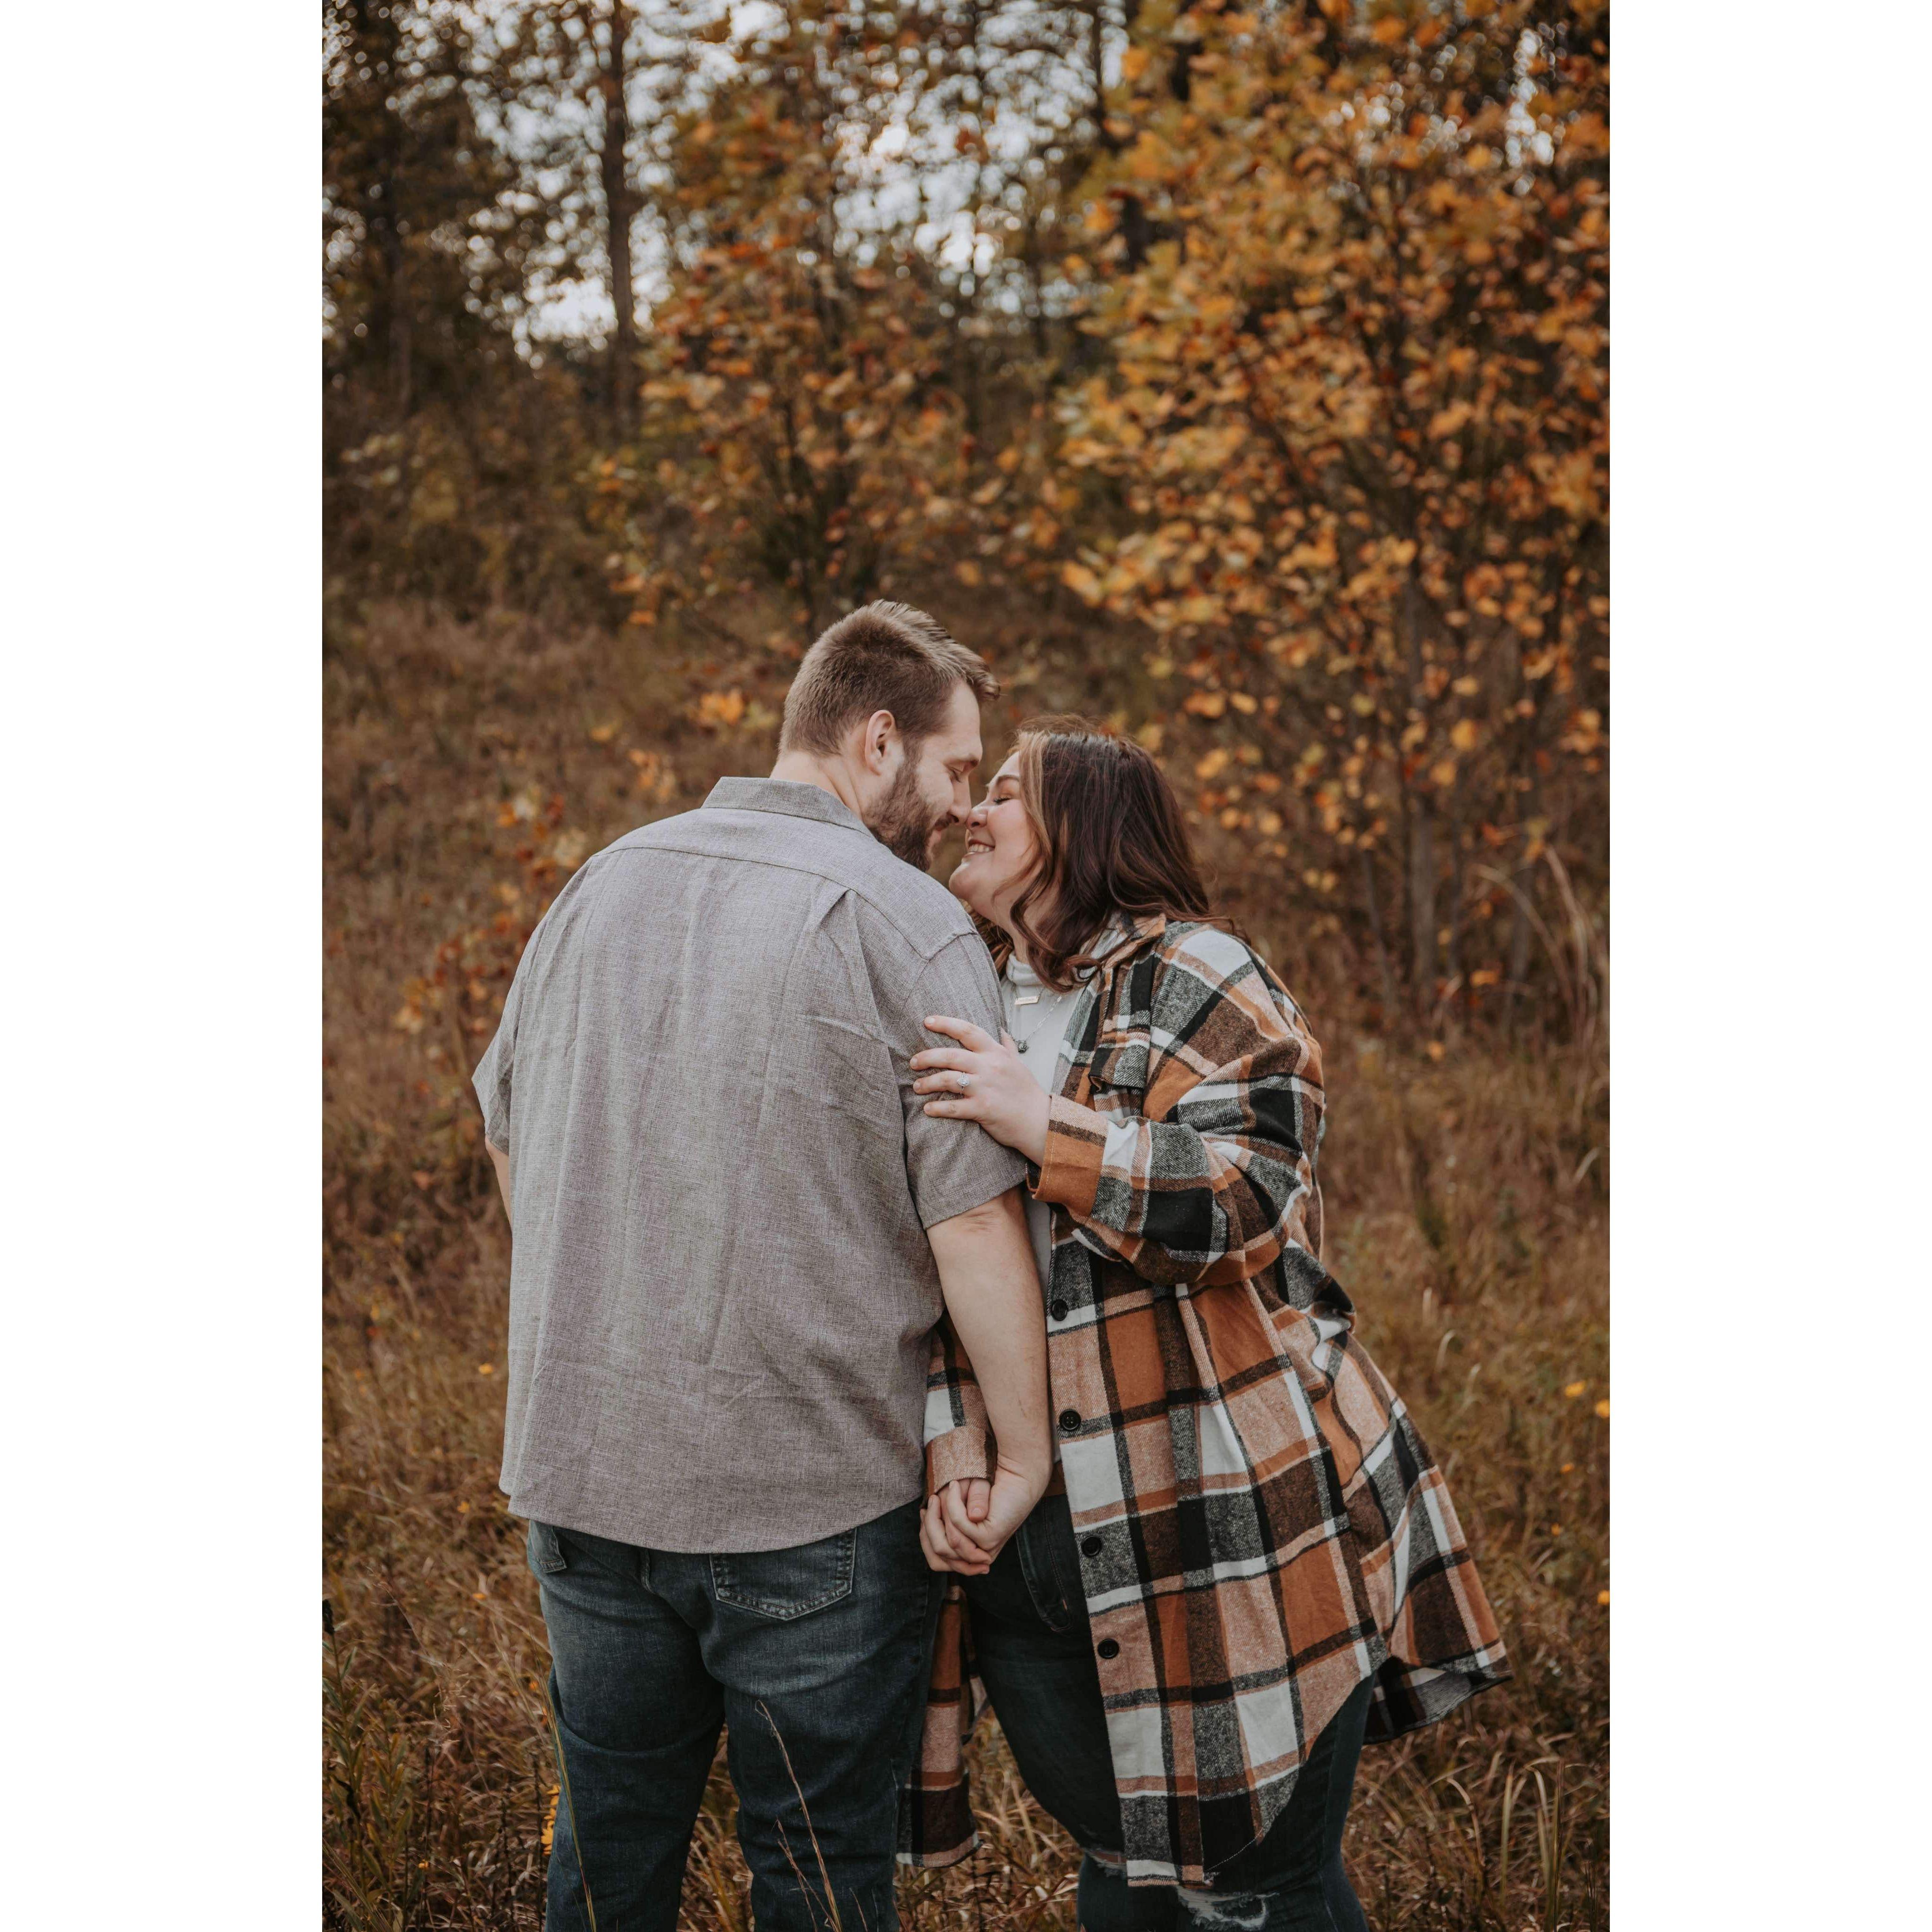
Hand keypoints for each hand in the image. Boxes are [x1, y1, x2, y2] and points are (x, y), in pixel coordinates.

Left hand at [912, 1016, 1050, 1164]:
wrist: (1040, 1121)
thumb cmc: (1027, 1092)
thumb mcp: (1018, 1064)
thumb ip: (1007, 1046)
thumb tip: (1002, 1030)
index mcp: (996, 1053)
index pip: (968, 1030)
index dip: (946, 1023)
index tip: (927, 1021)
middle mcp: (989, 1066)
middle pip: (950, 1055)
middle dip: (927, 1057)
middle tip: (913, 1062)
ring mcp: (985, 1087)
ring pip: (948, 1079)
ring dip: (928, 1083)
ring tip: (917, 1086)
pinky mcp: (982, 1109)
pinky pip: (953, 1107)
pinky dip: (937, 1108)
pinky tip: (928, 1109)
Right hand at [918, 1457, 1043, 1573]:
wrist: (1018, 1474)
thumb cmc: (988, 1486)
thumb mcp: (959, 1504)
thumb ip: (945, 1521)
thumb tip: (926, 1527)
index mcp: (970, 1550)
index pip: (937, 1560)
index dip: (926, 1537)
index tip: (924, 1512)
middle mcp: (977, 1553)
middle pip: (938, 1555)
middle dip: (930, 1527)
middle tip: (932, 1500)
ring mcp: (985, 1547)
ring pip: (947, 1544)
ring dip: (938, 1517)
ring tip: (940, 1494)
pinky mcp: (991, 1537)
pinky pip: (960, 1527)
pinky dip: (953, 1506)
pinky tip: (953, 1487)